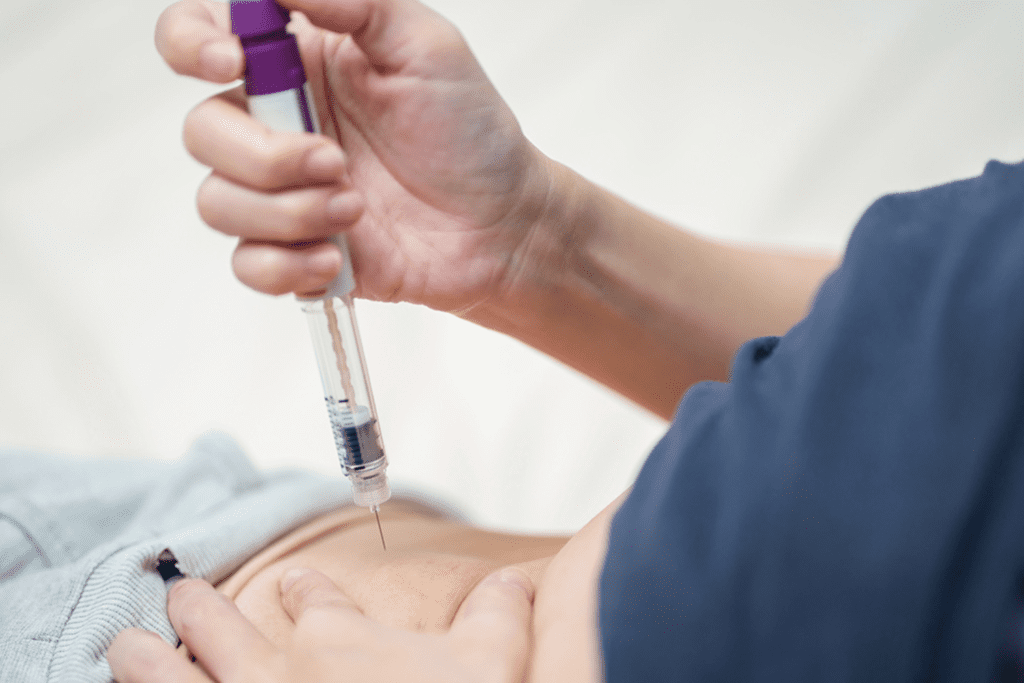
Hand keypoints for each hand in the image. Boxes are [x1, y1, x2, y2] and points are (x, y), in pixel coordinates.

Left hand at [107, 566, 535, 681]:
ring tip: (122, 643)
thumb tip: (514, 580)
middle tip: (177, 592)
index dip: (305, 591)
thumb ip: (496, 615)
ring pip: (172, 679)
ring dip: (145, 661)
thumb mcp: (493, 663)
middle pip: (223, 628)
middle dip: (198, 608)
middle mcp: (275, 674)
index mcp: (338, 640)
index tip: (297, 583)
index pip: (314, 601)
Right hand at [155, 0, 554, 311]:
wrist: (503, 224)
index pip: (199, 38)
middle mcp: (278, 126)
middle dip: (263, 155)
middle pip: (203, 131)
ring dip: (287, 211)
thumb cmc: (469, 131)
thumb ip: (350, 0)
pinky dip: (286, 265)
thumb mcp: (422, 43)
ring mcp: (283, 192)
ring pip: (218, 202)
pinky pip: (248, 265)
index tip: (231, 62)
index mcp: (296, 64)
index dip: (192, 45)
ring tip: (354, 210)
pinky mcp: (297, 251)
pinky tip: (336, 256)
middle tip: (334, 162)